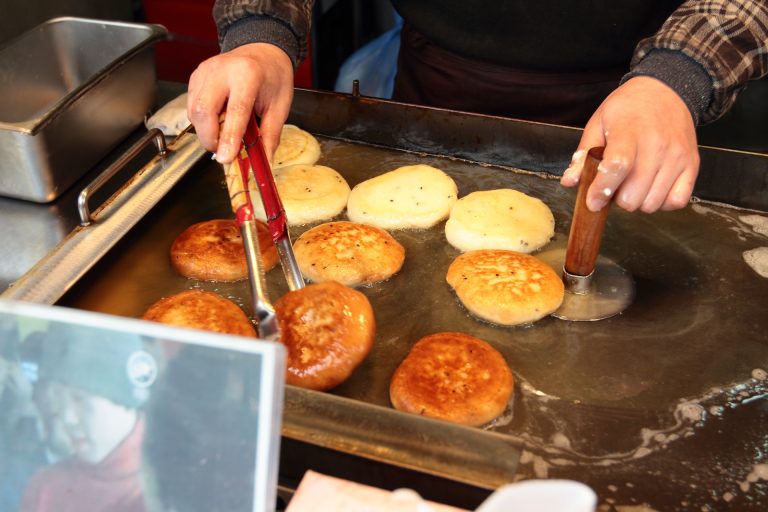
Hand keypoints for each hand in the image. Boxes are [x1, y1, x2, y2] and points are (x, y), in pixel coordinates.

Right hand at [187, 43, 293, 163]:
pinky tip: (218, 117)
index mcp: (248, 74)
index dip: (229, 137)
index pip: (235, 111)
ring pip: (193, 111)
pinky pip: (191, 106)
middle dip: (209, 138)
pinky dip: (202, 121)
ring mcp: (205, 71)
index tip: (225, 158)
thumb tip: (263, 162)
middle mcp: (222, 70)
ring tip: (224, 132)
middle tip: (223, 150)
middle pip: (203, 110)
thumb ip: (270, 135)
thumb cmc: (272, 77)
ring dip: (205, 131)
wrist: (262, 51)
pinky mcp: (196, 76)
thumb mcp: (279, 106)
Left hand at [560, 76, 699, 212]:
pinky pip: (676, 202)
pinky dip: (662, 202)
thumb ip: (583, 155)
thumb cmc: (628, 108)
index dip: (602, 190)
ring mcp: (677, 157)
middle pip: (634, 195)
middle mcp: (658, 145)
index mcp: (629, 131)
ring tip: (634, 182)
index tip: (593, 200)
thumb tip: (570, 181)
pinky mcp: (692, 165)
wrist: (666, 91)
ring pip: (652, 204)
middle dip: (618, 198)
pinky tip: (653, 187)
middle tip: (616, 183)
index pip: (617, 167)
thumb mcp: (598, 123)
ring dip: (638, 201)